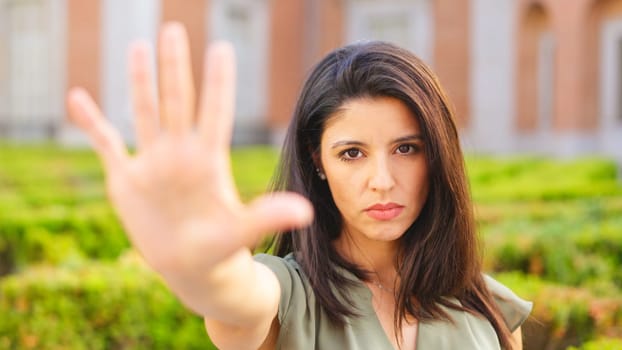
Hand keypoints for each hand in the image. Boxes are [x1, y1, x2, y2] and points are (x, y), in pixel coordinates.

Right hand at [66, 22, 311, 277]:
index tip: (222, 47)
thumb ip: (267, 216)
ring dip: (140, 81)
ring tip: (139, 45)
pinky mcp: (127, 178)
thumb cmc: (220, 249)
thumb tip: (305, 212)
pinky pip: (106, 143)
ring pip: (145, 112)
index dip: (218, 81)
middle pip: (177, 100)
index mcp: (208, 160)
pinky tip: (77, 97)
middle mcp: (180, 153)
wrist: (190, 266)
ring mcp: (153, 162)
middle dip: (174, 66)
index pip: (214, 111)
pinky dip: (91, 122)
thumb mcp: (242, 231)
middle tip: (174, 28)